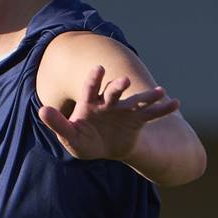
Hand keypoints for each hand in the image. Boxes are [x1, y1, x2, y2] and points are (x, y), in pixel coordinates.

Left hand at [37, 67, 179, 160]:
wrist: (103, 148)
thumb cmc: (83, 140)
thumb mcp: (69, 136)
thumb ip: (57, 123)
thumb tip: (42, 110)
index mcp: (90, 104)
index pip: (90, 89)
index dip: (94, 79)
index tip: (98, 69)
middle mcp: (108, 103)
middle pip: (113, 92)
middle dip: (118, 86)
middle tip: (124, 81)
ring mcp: (124, 110)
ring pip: (136, 101)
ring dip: (147, 96)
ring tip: (161, 91)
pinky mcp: (137, 120)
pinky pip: (151, 114)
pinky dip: (163, 108)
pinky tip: (176, 102)